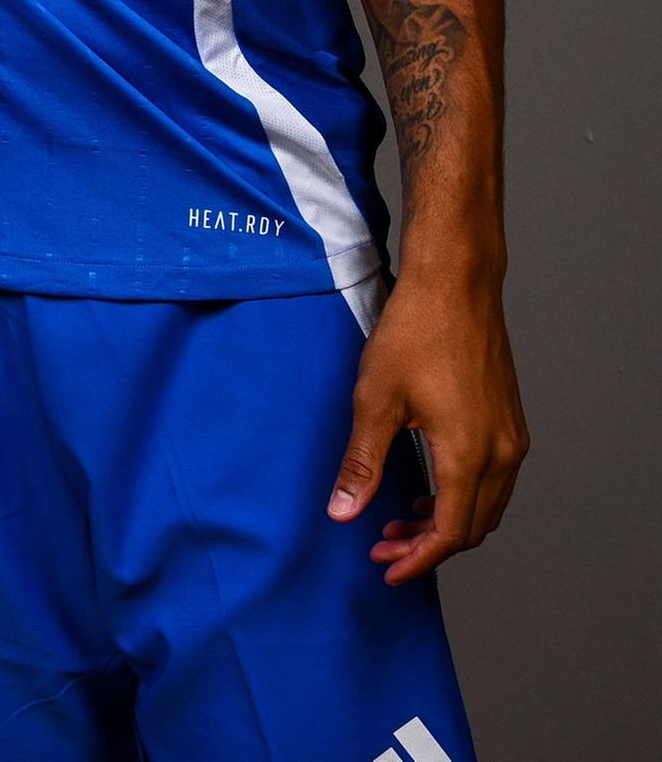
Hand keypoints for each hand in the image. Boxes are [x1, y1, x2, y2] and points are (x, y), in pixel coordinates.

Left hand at [329, 266, 525, 580]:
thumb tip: (344, 512)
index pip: (450, 531)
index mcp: (469, 455)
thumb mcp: (375, 401)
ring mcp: (511, 437)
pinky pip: (494, 480)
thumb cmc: (414, 334)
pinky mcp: (509, 422)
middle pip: (473, 526)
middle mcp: (502, 453)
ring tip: (398, 521)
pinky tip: (426, 488)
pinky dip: (462, 496)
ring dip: (446, 521)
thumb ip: (363, 463)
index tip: (387, 569)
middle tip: (383, 546)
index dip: (418, 558)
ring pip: (487, 505)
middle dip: (428, 545)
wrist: (455, 286)